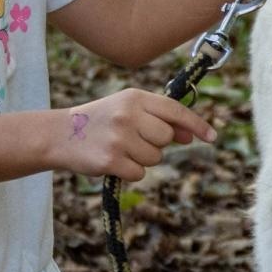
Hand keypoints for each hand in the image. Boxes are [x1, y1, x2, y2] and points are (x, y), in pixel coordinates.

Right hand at [52, 89, 215, 181]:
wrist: (59, 135)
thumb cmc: (100, 121)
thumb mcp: (127, 110)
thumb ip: (158, 119)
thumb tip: (190, 136)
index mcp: (134, 97)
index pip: (175, 110)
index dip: (196, 124)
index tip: (212, 136)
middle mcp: (128, 115)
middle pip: (166, 138)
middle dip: (155, 143)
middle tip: (132, 139)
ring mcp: (119, 138)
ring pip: (154, 158)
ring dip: (141, 159)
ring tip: (119, 148)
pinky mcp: (111, 160)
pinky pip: (139, 173)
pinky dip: (129, 172)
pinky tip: (113, 161)